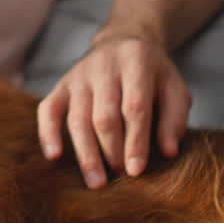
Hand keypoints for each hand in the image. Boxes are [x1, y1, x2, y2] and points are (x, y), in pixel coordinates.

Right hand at [37, 34, 190, 188]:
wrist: (123, 40)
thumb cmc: (153, 73)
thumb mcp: (175, 88)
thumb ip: (175, 119)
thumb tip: (168, 152)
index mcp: (136, 60)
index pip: (134, 106)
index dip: (135, 141)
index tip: (136, 170)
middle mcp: (104, 65)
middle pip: (103, 116)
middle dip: (112, 151)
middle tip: (121, 176)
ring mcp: (78, 75)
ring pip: (77, 118)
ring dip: (86, 153)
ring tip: (96, 182)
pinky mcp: (62, 84)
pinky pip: (48, 110)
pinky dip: (48, 133)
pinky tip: (54, 156)